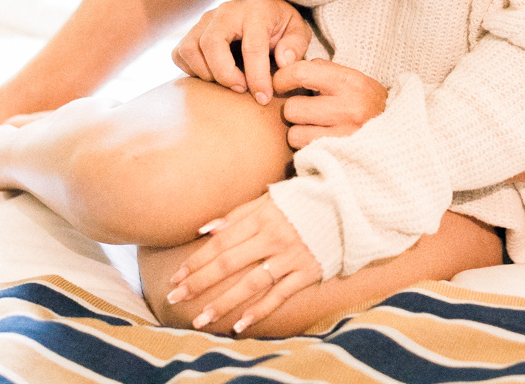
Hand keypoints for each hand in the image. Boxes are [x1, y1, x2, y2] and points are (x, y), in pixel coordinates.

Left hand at [165, 194, 321, 333]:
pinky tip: (241, 325)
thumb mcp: (270, 200)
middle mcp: (273, 238)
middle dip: (200, 282)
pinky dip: (260, 310)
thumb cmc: (303, 201)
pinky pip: (279, 295)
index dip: (197, 260)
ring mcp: (290, 257)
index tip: (177, 276)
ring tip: (202, 318)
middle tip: (176, 298)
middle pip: (229, 263)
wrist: (348, 205)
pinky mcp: (307, 272)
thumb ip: (237, 215)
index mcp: (262, 217)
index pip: (221, 242)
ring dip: (224, 302)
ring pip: (251, 283)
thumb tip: (204, 230)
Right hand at [172, 0, 311, 104]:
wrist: (265, 14)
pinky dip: (191, 70)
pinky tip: (213, 76)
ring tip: (227, 83)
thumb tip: (283, 62)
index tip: (263, 98)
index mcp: (257, 11)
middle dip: (224, 74)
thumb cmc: (282, 28)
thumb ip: (295, 46)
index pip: (252, 46)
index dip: (257, 77)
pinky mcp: (192, 31)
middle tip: (240, 90)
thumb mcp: (298, 32)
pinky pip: (180, 54)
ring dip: (206, 73)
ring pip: (190, 48)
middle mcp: (227, 11)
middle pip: (211, 43)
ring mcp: (205, 20)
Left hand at [275, 60, 387, 149]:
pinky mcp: (340, 156)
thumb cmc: (368, 103)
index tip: (280, 83)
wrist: (401, 134)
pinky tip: (319, 142)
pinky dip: (307, 147)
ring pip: (294, 133)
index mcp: (350, 82)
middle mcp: (348, 108)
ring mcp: (344, 135)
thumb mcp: (353, 79)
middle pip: (293, 108)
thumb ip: (322, 70)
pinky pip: (304, 151)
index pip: (301, 73)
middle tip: (306, 111)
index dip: (282, 78)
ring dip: (299, 132)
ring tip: (314, 128)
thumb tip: (287, 65)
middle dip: (294, 110)